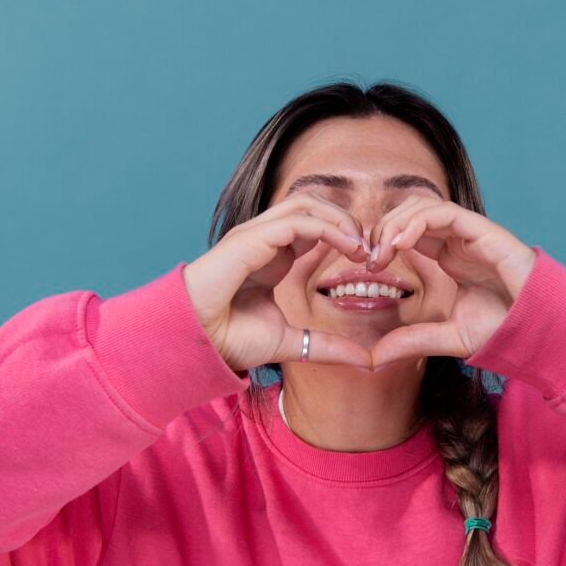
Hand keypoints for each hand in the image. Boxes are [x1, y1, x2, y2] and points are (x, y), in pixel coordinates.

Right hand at [182, 195, 374, 370]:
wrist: (195, 345)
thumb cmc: (230, 341)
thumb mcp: (294, 344)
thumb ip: (328, 347)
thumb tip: (367, 361)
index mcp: (273, 255)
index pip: (314, 225)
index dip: (345, 235)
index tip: (369, 260)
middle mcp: (264, 239)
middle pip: (313, 205)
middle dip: (347, 221)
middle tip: (370, 250)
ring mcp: (255, 235)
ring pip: (306, 204)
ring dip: (340, 220)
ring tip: (361, 247)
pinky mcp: (250, 239)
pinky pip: (297, 221)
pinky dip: (328, 228)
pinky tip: (347, 247)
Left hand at [364, 197, 535, 368]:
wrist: (539, 330)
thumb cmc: (502, 329)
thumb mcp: (446, 337)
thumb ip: (411, 341)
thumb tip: (372, 359)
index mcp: (448, 255)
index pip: (407, 231)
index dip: (384, 241)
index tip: (369, 267)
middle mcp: (457, 239)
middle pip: (410, 212)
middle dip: (384, 228)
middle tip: (371, 259)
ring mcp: (470, 233)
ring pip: (423, 206)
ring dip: (396, 222)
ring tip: (382, 251)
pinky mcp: (483, 230)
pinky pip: (444, 212)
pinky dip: (417, 221)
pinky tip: (401, 243)